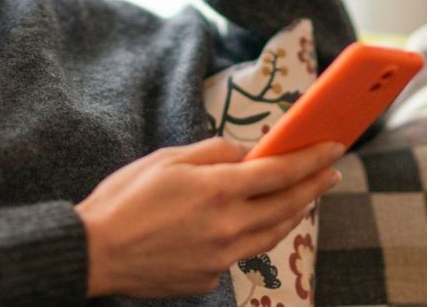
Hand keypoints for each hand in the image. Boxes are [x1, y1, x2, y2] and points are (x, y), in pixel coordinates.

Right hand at [75, 138, 343, 298]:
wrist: (92, 253)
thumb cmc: (124, 199)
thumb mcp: (167, 158)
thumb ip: (214, 152)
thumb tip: (247, 153)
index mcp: (217, 190)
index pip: (281, 172)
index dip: (312, 159)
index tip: (334, 148)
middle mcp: (226, 226)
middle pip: (287, 205)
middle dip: (314, 186)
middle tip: (331, 173)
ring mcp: (220, 257)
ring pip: (272, 234)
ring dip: (293, 213)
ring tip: (304, 198)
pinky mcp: (208, 278)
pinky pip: (240, 254)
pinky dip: (251, 235)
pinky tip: (251, 224)